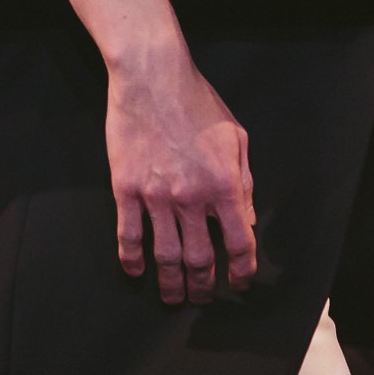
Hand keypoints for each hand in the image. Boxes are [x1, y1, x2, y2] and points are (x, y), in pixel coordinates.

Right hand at [105, 39, 257, 304]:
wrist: (152, 77)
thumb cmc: (198, 102)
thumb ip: (244, 181)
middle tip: (203, 297)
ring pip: (165, 256)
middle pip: (201, 258)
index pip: (240, 242)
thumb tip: (247, 220)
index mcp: (224, 183)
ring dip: (171, 284)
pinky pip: (129, 235)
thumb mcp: (236, 136)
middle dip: (204, 287)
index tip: (239, 282)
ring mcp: (156, 195)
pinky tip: (136, 272)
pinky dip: (132, 260)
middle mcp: (191, 196)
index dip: (242, 270)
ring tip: (173, 296)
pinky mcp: (126, 188)